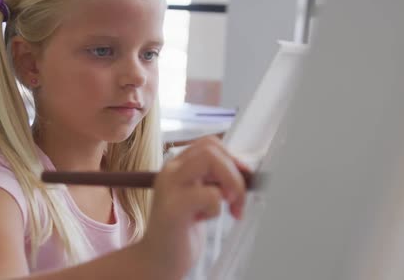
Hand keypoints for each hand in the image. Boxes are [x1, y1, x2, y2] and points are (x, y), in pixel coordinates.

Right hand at [138, 136, 249, 279]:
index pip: (209, 143)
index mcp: (177, 166)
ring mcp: (170, 187)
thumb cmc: (182, 229)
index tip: (241, 179)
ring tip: (230, 208)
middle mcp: (170, 170)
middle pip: (211, 148)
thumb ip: (215, 180)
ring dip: (231, 183)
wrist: (157, 259)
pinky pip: (210, 194)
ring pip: (210, 160)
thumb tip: (246, 170)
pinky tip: (203, 220)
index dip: (231, 158)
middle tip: (236, 200)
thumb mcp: (200, 197)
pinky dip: (216, 209)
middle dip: (234, 172)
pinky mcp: (174, 207)